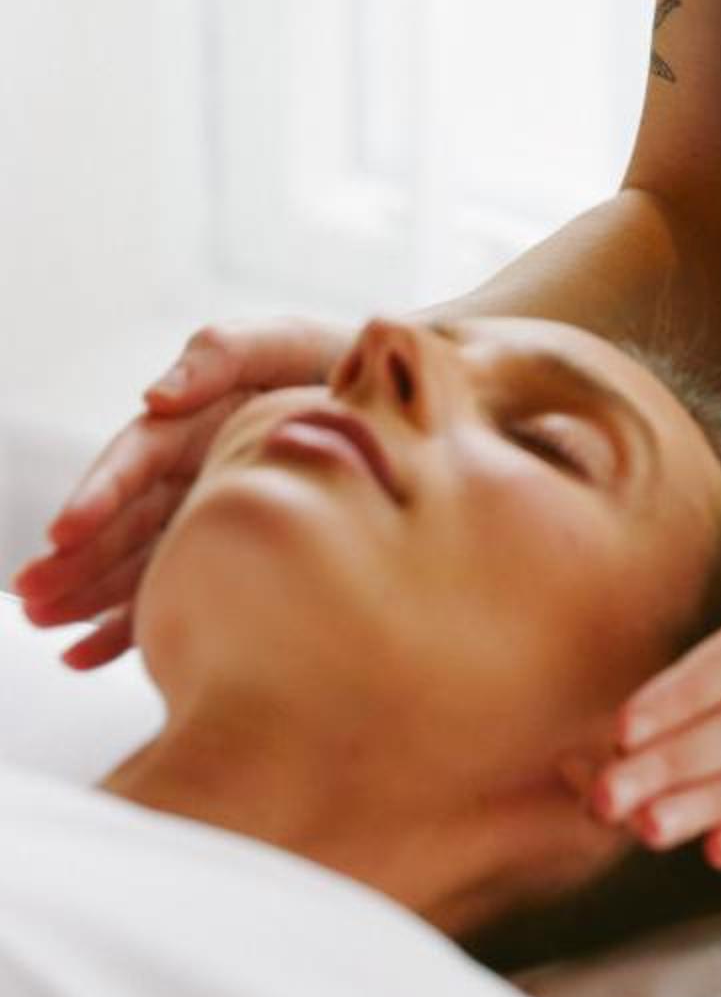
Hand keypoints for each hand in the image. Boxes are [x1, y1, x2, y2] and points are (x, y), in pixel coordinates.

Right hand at [8, 315, 353, 668]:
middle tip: (32, 598)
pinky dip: (131, 622)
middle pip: (121, 519)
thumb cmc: (337, 360)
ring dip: (87, 596)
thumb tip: (156, 396)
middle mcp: (188, 472)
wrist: (406, 401)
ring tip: (47, 629)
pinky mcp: (231, 548)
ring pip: (135, 560)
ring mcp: (206, 515)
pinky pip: (175, 586)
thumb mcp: (284, 343)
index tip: (65, 532)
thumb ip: (222, 354)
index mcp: (192, 422)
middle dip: (74, 559)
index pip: (134, 462)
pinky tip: (88, 653)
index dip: (98, 494)